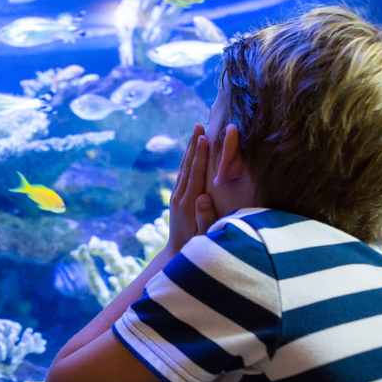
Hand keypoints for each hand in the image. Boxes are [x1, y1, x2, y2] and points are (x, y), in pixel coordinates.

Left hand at [167, 124, 217, 254]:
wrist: (176, 256)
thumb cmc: (197, 247)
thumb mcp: (204, 235)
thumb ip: (205, 217)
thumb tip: (203, 197)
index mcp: (188, 204)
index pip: (196, 174)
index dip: (201, 155)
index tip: (204, 137)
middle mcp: (179, 198)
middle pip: (187, 166)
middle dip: (193, 145)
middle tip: (199, 125)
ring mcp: (176, 198)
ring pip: (183, 168)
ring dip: (189, 149)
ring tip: (196, 131)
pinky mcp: (176, 199)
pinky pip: (182, 175)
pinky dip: (188, 160)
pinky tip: (192, 151)